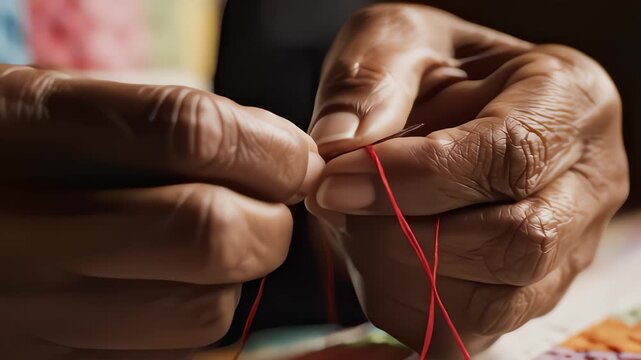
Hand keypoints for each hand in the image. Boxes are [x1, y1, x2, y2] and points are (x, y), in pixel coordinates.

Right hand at [0, 65, 322, 358]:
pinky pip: (169, 356)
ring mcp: (27, 314)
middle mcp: (20, 227)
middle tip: (267, 208)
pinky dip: (191, 320)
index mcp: (25, 127)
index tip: (296, 160)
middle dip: (269, 222)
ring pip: (201, 312)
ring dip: (232, 278)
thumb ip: (167, 116)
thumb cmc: (12, 156)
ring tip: (203, 249)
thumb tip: (279, 151)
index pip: (191, 134)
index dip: (270, 150)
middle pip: (209, 234)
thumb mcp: (61, 103)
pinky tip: (163, 287)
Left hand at [306, 4, 627, 355]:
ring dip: (403, 271)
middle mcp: (586, 182)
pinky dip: (409, 302)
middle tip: (340, 204)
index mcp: (570, 100)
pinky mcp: (529, 291)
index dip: (414, 177)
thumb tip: (341, 147)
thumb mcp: (396, 39)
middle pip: (517, 242)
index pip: (509, 155)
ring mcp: (565, 247)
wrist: (441, 108)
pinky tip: (379, 254)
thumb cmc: (427, 70)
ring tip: (360, 224)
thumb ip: (370, 80)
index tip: (336, 181)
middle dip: (407, 233)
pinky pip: (473, 329)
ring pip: (496, 299)